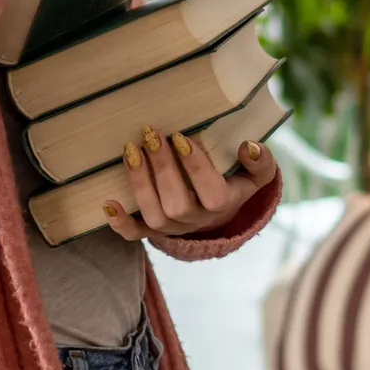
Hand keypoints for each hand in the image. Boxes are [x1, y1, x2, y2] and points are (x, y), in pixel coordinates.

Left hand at [104, 127, 277, 240]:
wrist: (218, 213)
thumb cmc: (235, 183)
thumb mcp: (256, 175)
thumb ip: (261, 163)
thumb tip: (249, 146)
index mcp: (222, 205)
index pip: (212, 194)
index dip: (195, 167)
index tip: (181, 137)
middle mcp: (196, 221)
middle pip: (177, 205)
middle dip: (162, 169)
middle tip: (152, 135)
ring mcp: (172, 228)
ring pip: (154, 216)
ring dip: (139, 184)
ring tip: (130, 151)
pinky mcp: (152, 230)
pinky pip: (134, 234)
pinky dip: (120, 222)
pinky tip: (108, 202)